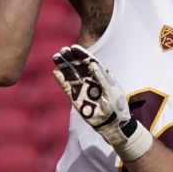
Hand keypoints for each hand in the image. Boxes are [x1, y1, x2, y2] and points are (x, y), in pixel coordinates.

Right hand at [51, 44, 152, 160]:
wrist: (112, 124)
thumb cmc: (116, 106)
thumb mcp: (112, 90)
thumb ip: (102, 77)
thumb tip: (92, 63)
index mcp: (101, 75)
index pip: (90, 62)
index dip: (82, 54)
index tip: (73, 47)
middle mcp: (91, 80)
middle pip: (79, 66)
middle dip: (71, 58)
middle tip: (62, 51)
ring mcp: (83, 89)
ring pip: (71, 75)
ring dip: (64, 66)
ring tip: (56, 57)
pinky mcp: (76, 98)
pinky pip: (67, 87)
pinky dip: (62, 80)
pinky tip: (56, 71)